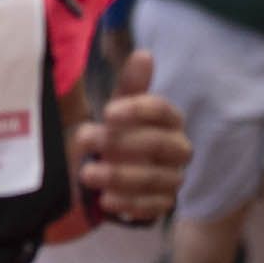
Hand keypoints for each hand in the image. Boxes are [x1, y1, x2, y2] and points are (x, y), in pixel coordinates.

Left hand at [74, 49, 188, 224]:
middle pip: (159, 144)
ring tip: (87, 173)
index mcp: (169, 121)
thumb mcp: (116, 111)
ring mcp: (173, 178)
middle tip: (85, 140)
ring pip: (154, 178)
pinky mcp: (162, 205)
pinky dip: (128, 204)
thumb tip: (144, 55)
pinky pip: (151, 207)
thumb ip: (130, 87)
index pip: (163, 111)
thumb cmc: (114, 135)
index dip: (137, 110)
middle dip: (121, 143)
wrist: (104, 174)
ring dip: (119, 176)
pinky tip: (106, 200)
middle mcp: (178, 149)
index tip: (107, 113)